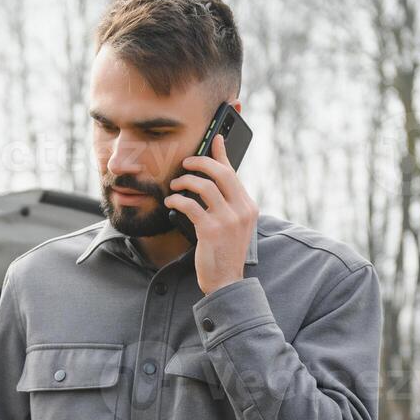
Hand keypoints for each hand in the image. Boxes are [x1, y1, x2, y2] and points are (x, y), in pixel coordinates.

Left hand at [164, 132, 256, 294]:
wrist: (226, 282)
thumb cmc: (224, 252)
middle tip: (186, 162)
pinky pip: (191, 205)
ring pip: (204, 186)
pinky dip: (177, 200)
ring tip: (175, 186)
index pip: (234, 173)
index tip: (215, 138)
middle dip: (201, 162)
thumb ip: (226, 203)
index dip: (223, 154)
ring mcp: (228, 220)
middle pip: (221, 173)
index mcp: (248, 207)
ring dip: (185, 181)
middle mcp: (242, 210)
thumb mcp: (232, 225)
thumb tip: (213, 182)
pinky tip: (171, 203)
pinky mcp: (211, 230)